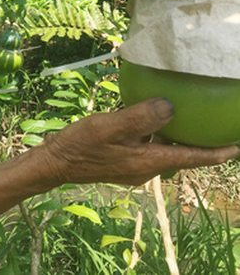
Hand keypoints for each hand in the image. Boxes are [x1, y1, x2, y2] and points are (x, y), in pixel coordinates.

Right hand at [42, 98, 239, 185]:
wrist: (54, 163)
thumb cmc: (78, 145)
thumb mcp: (107, 127)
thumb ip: (139, 118)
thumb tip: (171, 107)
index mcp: (147, 161)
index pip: (191, 158)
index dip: (217, 152)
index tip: (237, 145)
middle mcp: (145, 168)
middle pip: (181, 155)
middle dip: (201, 144)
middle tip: (217, 126)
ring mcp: (134, 167)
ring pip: (165, 151)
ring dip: (178, 138)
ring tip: (189, 119)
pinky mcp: (123, 162)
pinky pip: (149, 148)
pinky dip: (158, 136)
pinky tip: (151, 120)